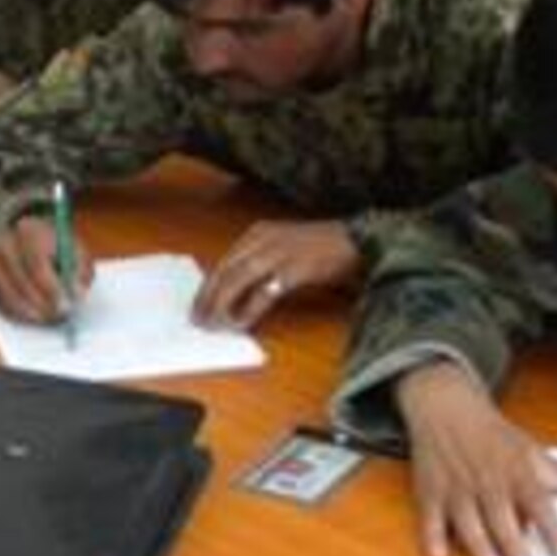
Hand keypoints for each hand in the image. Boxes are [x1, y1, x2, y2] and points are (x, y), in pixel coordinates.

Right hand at [0, 211, 96, 323]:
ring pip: (7, 296)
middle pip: (20, 282)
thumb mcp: (75, 249)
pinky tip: (35, 317)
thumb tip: (77, 296)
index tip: (68, 306)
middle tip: (60, 318)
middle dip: (43, 305)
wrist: (21, 231)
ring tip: (50, 319)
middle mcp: (4, 244)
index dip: (53, 290)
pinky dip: (18, 315)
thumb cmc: (54, 244)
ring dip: (31, 313)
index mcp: (29, 230)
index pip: (37, 265)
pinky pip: (0, 304)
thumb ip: (80, 270)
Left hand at [192, 220, 360, 329]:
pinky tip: (242, 322)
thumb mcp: (284, 245)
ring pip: (237, 280)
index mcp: (259, 232)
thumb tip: (237, 289)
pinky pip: (263, 293)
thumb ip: (261, 261)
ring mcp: (278, 253)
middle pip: (225, 270)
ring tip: (214, 323)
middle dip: (208, 297)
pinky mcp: (293, 270)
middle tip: (199, 317)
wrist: (357, 240)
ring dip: (221, 304)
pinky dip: (249, 309)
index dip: (209, 285)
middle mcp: (264, 240)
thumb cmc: (323, 246)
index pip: (225, 261)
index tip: (199, 302)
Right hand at [396, 362, 556, 555]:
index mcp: (516, 471)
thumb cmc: (493, 435)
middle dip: (513, 544)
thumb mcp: (530, 449)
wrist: (447, 408)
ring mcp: (457, 487)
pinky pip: (431, 518)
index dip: (553, 530)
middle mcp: (487, 481)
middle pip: (501, 515)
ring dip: (480, 546)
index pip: (539, 502)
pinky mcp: (431, 492)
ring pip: (468, 520)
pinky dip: (433, 537)